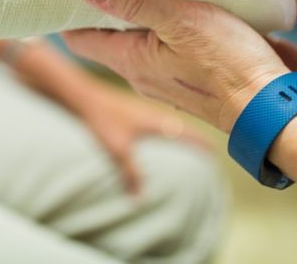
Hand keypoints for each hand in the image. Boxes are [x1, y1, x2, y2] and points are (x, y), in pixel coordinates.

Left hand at [62, 0, 296, 132]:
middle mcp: (141, 74)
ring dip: (141, 13)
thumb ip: (134, 1)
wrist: (274, 108)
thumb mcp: (180, 21)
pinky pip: (169, 49)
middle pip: (107, 37)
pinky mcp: (191, 78)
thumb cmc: (229, 66)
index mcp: (129, 61)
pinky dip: (170, 25)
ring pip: (141, 41)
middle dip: (105, 5)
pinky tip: (185, 3)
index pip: (77, 38)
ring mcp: (166, 79)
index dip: (67, 9)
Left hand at [72, 78, 211, 194]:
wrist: (80, 96)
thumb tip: (141, 199)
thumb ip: (131, 174)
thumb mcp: (118, 150)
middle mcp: (153, 112)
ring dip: (181, 131)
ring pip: (169, 121)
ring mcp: (142, 109)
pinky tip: (157, 132)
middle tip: (207, 149)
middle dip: (195, 137)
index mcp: (156, 121)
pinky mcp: (131, 109)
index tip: (216, 153)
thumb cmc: (101, 119)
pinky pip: (157, 119)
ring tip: (188, 142)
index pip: (187, 133)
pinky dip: (165, 127)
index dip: (201, 143)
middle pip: (182, 126)